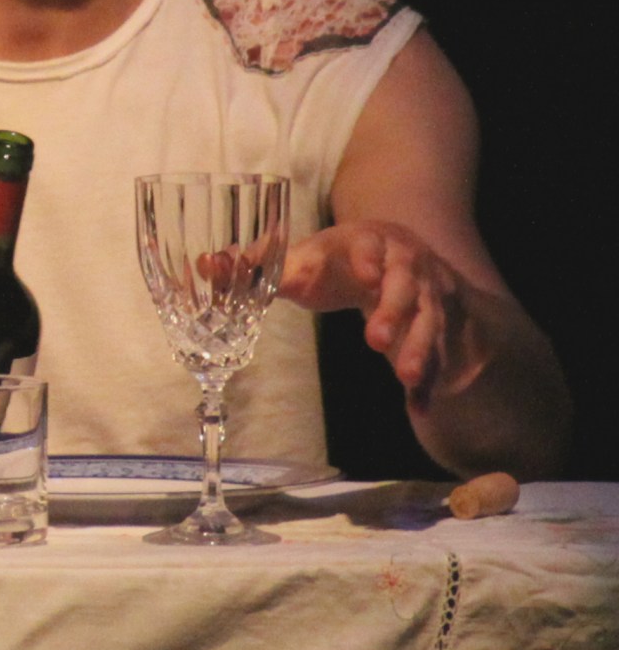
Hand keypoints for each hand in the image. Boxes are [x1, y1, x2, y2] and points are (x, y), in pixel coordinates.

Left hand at [281, 220, 466, 397]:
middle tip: (375, 341)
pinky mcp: (436, 324)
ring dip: (419, 347)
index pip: (370, 246)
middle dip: (393, 312)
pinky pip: (438, 354)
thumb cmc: (337, 259)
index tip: (366, 278)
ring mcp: (427, 294)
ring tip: (406, 377)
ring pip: (429, 319)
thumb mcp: (305, 256)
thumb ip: (263, 264)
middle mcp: (405, 264)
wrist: (390, 255)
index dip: (369, 259)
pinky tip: (418, 408)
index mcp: (369, 241)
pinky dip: (430, 382)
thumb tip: (212, 265)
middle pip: (405, 286)